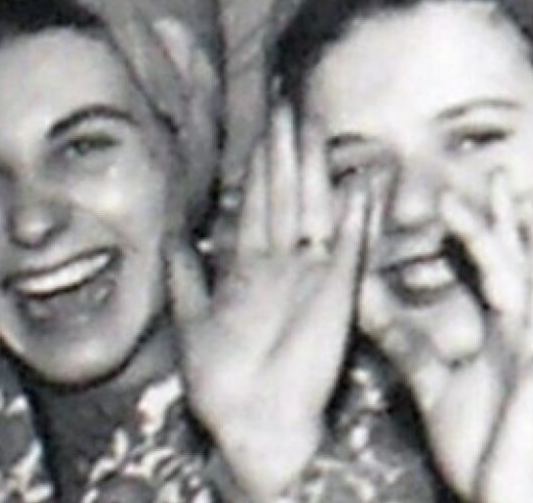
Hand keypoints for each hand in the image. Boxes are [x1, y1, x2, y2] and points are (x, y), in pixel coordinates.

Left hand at [172, 105, 372, 502]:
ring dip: (315, 171)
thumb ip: (185, 280)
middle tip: (288, 109)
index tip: (261, 131)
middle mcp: (284, 265)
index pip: (255, 207)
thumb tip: (171, 239)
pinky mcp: (338, 293)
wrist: (255, 424)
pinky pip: (349, 249)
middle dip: (285, 154)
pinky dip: (356, 218)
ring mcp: (313, 276)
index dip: (257, 169)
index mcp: (250, 270)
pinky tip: (361, 185)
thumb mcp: (191, 324)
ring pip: (313, 212)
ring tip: (315, 129)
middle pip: (286, 198)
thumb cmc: (224, 384)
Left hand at [361, 173, 532, 502]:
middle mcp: (524, 339)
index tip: (455, 192)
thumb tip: (368, 303)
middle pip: (518, 269)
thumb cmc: (484, 447)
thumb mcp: (434, 388)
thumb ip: (406, 345)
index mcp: (501, 336)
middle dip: (508, 225)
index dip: (478, 231)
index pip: (491, 270)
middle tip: (498, 178)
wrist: (509, 496)